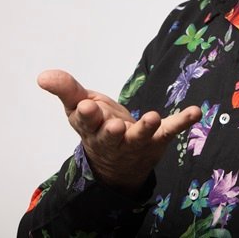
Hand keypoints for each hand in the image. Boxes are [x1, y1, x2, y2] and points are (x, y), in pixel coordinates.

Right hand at [37, 69, 201, 192]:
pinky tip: (195, 111)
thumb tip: (43, 75)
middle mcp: (114, 138)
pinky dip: (183, 121)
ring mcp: (138, 140)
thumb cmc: (98, 126)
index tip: (86, 107)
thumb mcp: (79, 107)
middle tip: (114, 125)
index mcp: (92, 128)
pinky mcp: (158, 138)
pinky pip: (171, 130)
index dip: (87, 115)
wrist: (118, 161)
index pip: (86, 123)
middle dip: (112, 131)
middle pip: (111, 136)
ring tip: (152, 118)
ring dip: (146, 128)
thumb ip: (66, 89)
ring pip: (141, 137)